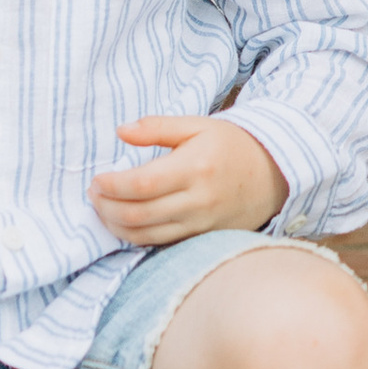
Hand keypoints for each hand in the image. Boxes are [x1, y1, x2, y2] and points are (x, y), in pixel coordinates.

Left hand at [90, 115, 287, 243]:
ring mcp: (200, 223)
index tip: (96, 179)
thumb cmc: (232, 144)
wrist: (274, 172)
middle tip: (94, 193)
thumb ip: (157, 127)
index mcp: (195, 167)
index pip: (143, 183)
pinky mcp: (202, 237)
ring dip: (115, 225)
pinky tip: (124, 223)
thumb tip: (120, 131)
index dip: (112, 185)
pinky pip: (160, 243)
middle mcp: (198, 200)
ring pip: (146, 234)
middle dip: (106, 207)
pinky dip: (135, 237)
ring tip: (103, 208)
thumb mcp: (197, 125)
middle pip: (139, 213)